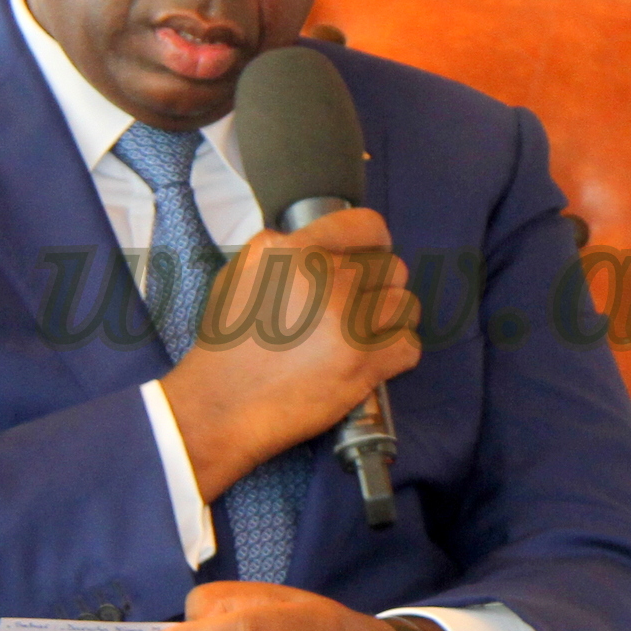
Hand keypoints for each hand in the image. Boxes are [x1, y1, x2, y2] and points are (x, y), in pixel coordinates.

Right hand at [158, 208, 421, 500]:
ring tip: (363, 337)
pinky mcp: (363, 361)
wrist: (222, 404)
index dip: (376, 246)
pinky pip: (409, 345)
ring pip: (406, 305)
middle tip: (357, 312)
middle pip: (391, 268)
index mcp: (292, 249)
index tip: (371, 262)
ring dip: (390, 322)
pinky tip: (370, 361)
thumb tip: (325, 245)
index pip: (367, 226)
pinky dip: (395, 355)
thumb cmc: (229, 344)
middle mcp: (323, 277)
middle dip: (379, 290)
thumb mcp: (241, 274)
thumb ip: (285, 250)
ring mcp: (346, 319)